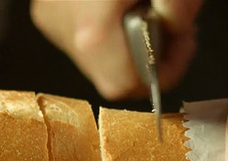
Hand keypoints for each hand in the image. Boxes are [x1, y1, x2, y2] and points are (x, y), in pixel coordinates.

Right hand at [30, 0, 202, 99]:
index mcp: (92, 31)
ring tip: (139, 5)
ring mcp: (50, 21)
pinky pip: (80, 35)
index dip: (162, 71)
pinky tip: (115, 3)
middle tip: (168, 21)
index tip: (181, 40)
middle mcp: (64, 32)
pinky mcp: (46, 11)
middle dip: (146, 53)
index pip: (127, 86)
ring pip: (96, 57)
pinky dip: (106, 27)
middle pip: (110, 74)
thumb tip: (175, 30)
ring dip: (126, 41)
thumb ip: (180, 7)